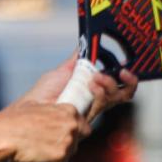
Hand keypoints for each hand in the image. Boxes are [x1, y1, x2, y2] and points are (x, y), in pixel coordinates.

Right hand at [0, 101, 89, 161]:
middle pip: (77, 140)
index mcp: (69, 111)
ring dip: (59, 156)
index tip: (66, 135)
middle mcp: (72, 125)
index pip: (83, 125)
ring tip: (41, 154)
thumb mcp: (36, 107)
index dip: (75, 132)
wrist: (5, 135)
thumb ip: (50, 110)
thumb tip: (50, 114)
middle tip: (51, 146)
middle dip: (68, 144)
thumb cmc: (15, 120)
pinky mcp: (60, 155)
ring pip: (69, 153)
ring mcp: (68, 141)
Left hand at [20, 52, 138, 124]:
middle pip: (125, 94)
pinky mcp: (89, 118)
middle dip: (129, 81)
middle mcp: (97, 101)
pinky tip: (91, 85)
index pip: (118, 85)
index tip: (126, 65)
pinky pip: (104, 104)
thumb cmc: (43, 94)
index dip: (127, 77)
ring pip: (116, 97)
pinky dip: (100, 91)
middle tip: (123, 71)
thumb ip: (78, 60)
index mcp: (93, 90)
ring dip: (109, 83)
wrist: (32, 108)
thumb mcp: (64, 71)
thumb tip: (87, 44)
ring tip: (96, 77)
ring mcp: (93, 110)